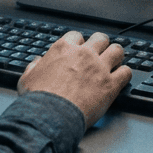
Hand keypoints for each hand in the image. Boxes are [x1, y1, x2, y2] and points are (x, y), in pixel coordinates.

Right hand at [18, 31, 132, 127]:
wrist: (49, 116)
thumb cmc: (38, 99)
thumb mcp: (27, 78)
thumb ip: (34, 66)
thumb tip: (37, 62)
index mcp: (63, 49)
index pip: (77, 35)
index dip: (79, 44)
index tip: (79, 50)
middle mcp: (84, 54)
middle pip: (101, 38)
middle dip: (101, 45)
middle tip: (100, 54)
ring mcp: (99, 68)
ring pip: (117, 50)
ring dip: (116, 56)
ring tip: (114, 63)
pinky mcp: (110, 85)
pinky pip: (126, 72)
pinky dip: (125, 74)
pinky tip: (120, 78)